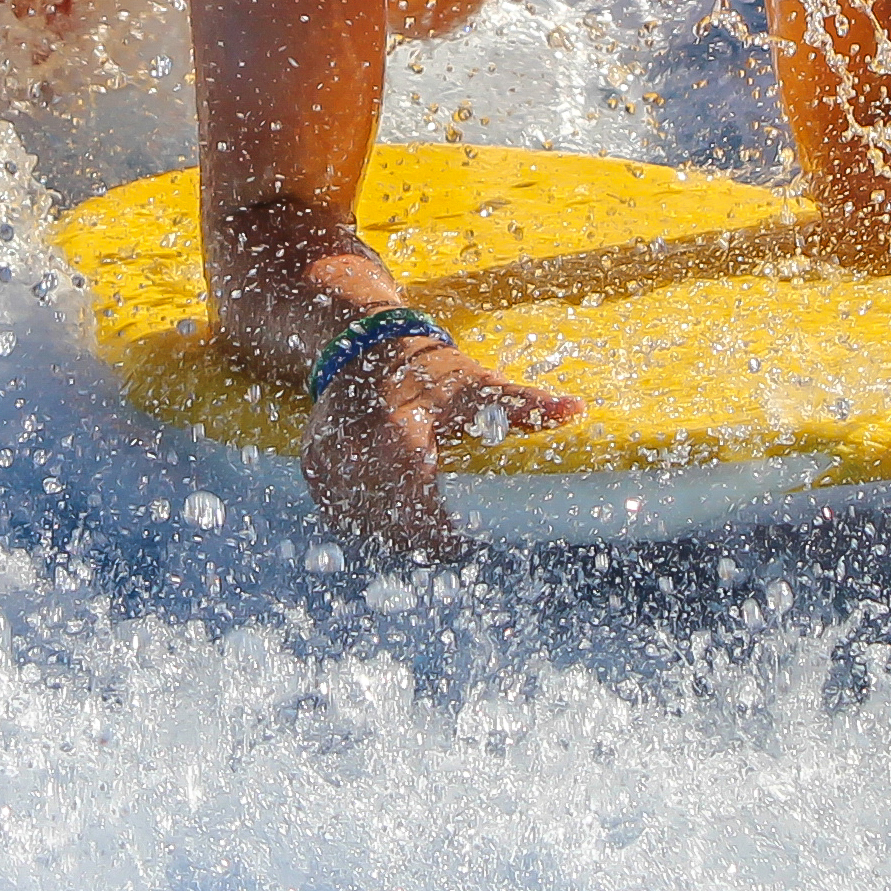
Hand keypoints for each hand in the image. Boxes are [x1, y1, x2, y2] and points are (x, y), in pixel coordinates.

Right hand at [299, 340, 581, 559]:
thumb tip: (577, 410)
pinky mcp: (313, 464)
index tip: (462, 543)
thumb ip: (523, 405)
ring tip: (420, 536)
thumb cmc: (429, 370)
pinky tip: (386, 521)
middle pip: (390, 525)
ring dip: (391, 537)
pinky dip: (361, 523)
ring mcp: (329, 460)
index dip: (440, 536)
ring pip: (361, 524)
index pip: (418, 510)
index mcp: (402, 437)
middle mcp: (358, 452)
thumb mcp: (477, 385)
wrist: (365, 344)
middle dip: (420, 542)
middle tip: (447, 546)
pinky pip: (338, 512)